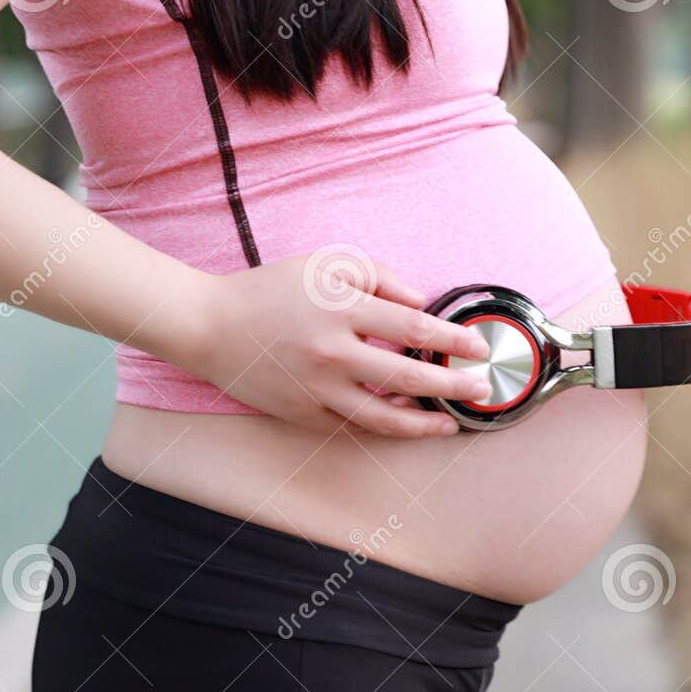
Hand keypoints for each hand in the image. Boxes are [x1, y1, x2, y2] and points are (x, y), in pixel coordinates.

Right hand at [187, 251, 493, 437]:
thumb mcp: (326, 263)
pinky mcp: (303, 414)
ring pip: (383, 416)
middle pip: (407, 376)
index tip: (478, 346)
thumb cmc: (272, 289)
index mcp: (341, 309)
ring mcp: (317, 389)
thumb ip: (379, 277)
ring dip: (424, 423)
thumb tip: (420, 302)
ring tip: (451, 422)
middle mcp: (332, 353)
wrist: (211, 326)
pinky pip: (353, 427)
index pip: (412, 328)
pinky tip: (406, 423)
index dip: (452, 340)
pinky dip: (384, 428)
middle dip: (451, 384)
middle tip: (480, 388)